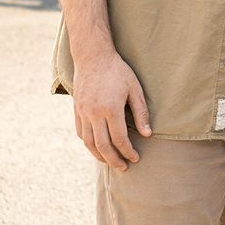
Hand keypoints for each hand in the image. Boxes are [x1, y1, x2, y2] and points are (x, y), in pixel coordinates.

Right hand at [73, 49, 149, 169]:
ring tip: (110, 162)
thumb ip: (141, 113)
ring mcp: (83, 113)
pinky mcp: (76, 110)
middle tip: (124, 167)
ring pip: (89, 143)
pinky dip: (89, 144)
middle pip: (103, 146)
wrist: (93, 57)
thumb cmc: (118, 71)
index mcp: (110, 108)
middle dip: (114, 160)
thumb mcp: (135, 89)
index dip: (128, 152)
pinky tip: (97, 148)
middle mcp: (94, 113)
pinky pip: (81, 133)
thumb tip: (147, 135)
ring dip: (100, 156)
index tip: (136, 158)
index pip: (119, 139)